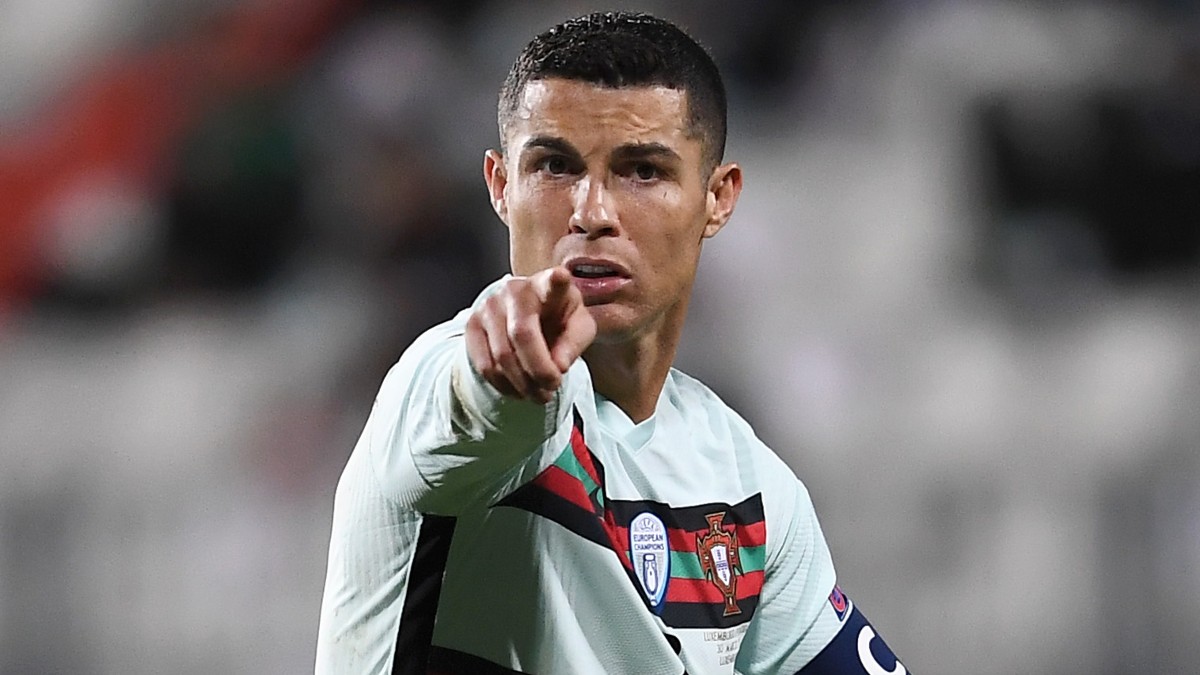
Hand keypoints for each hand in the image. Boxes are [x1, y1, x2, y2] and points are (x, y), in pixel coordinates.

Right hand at [464, 267, 596, 403]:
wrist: (529, 315)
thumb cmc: (559, 319)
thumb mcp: (579, 328)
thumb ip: (573, 344)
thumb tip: (558, 367)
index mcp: (547, 286)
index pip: (552, 282)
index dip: (556, 280)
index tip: (561, 276)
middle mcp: (514, 290)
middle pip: (522, 335)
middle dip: (539, 370)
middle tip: (552, 388)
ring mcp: (488, 306)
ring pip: (501, 357)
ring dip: (523, 384)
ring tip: (540, 394)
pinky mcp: (472, 325)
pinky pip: (484, 366)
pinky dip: (504, 386)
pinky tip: (519, 389)